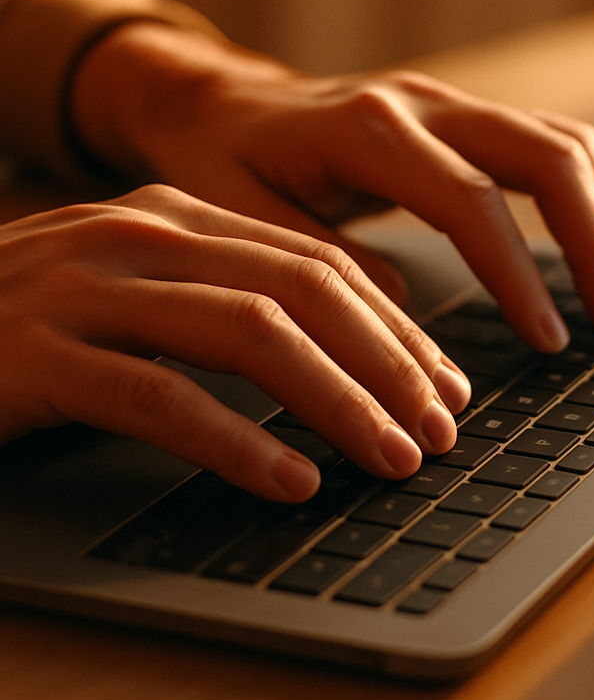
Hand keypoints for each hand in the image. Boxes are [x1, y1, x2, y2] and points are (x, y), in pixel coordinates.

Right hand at [0, 185, 469, 499]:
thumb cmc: (37, 325)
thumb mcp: (147, 296)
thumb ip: (234, 305)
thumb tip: (354, 359)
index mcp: (179, 215)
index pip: (323, 265)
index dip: (398, 330)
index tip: (446, 386)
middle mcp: (141, 234)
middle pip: (305, 292)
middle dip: (389, 366)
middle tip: (441, 430)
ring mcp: (86, 287)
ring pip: (251, 335)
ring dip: (338, 403)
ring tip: (391, 458)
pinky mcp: (37, 353)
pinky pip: (161, 398)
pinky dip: (237, 445)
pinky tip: (290, 484)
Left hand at [72, 23, 593, 351]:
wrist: (221, 102)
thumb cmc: (224, 161)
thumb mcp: (244, 218)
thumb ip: (322, 264)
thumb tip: (404, 316)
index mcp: (370, 128)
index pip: (473, 200)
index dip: (520, 274)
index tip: (548, 341)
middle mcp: (426, 104)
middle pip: (548, 155)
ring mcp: (454, 105)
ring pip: (568, 145)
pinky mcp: (468, 121)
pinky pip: (555, 149)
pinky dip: (593, 203)